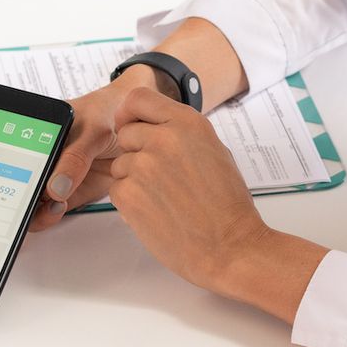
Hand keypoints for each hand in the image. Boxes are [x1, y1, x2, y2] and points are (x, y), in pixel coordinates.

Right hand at [0, 65, 168, 232]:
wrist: (148, 123)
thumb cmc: (112, 109)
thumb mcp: (95, 124)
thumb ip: (76, 154)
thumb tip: (54, 187)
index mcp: (17, 126)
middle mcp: (21, 152)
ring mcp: (39, 175)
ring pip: (9, 200)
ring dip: (8, 213)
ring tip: (18, 219)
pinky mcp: (61, 195)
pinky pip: (40, 214)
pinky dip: (39, 222)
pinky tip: (45, 220)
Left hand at [110, 87, 327, 321]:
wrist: (230, 248)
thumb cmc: (229, 206)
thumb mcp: (215, 152)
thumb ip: (182, 135)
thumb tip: (154, 127)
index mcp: (188, 123)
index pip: (138, 99)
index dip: (131, 113)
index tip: (132, 124)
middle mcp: (163, 139)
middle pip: (126, 133)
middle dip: (136, 152)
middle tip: (160, 176)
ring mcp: (142, 166)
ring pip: (120, 164)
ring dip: (134, 179)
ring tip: (165, 199)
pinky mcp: (128, 194)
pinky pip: (116, 189)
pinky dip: (131, 201)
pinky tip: (157, 212)